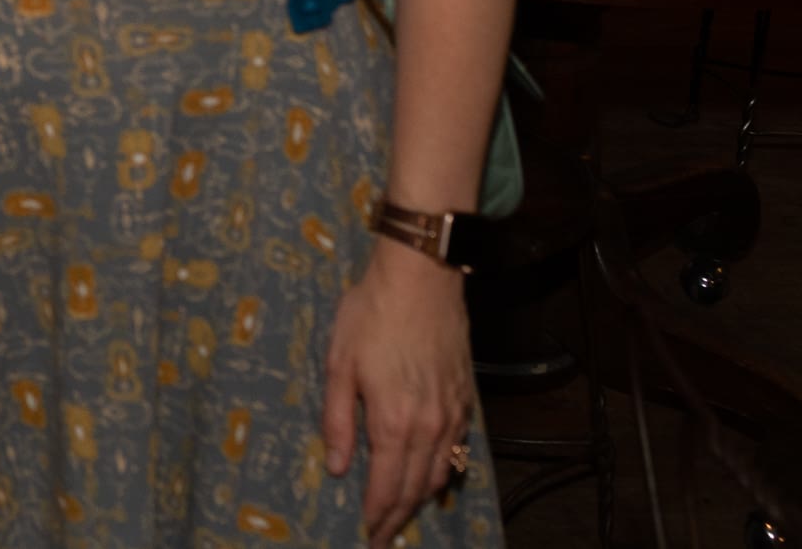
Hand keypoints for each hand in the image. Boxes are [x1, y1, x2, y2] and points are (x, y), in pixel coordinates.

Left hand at [323, 239, 474, 542]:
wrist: (421, 278)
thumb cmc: (372, 314)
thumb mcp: (339, 364)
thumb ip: (337, 420)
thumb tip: (336, 466)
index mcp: (393, 422)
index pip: (386, 486)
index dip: (377, 515)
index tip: (367, 534)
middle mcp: (428, 426)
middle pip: (415, 488)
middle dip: (397, 516)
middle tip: (382, 536)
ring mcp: (451, 413)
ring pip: (439, 472)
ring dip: (421, 499)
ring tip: (404, 514)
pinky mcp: (465, 398)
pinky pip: (457, 449)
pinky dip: (444, 471)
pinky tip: (434, 476)